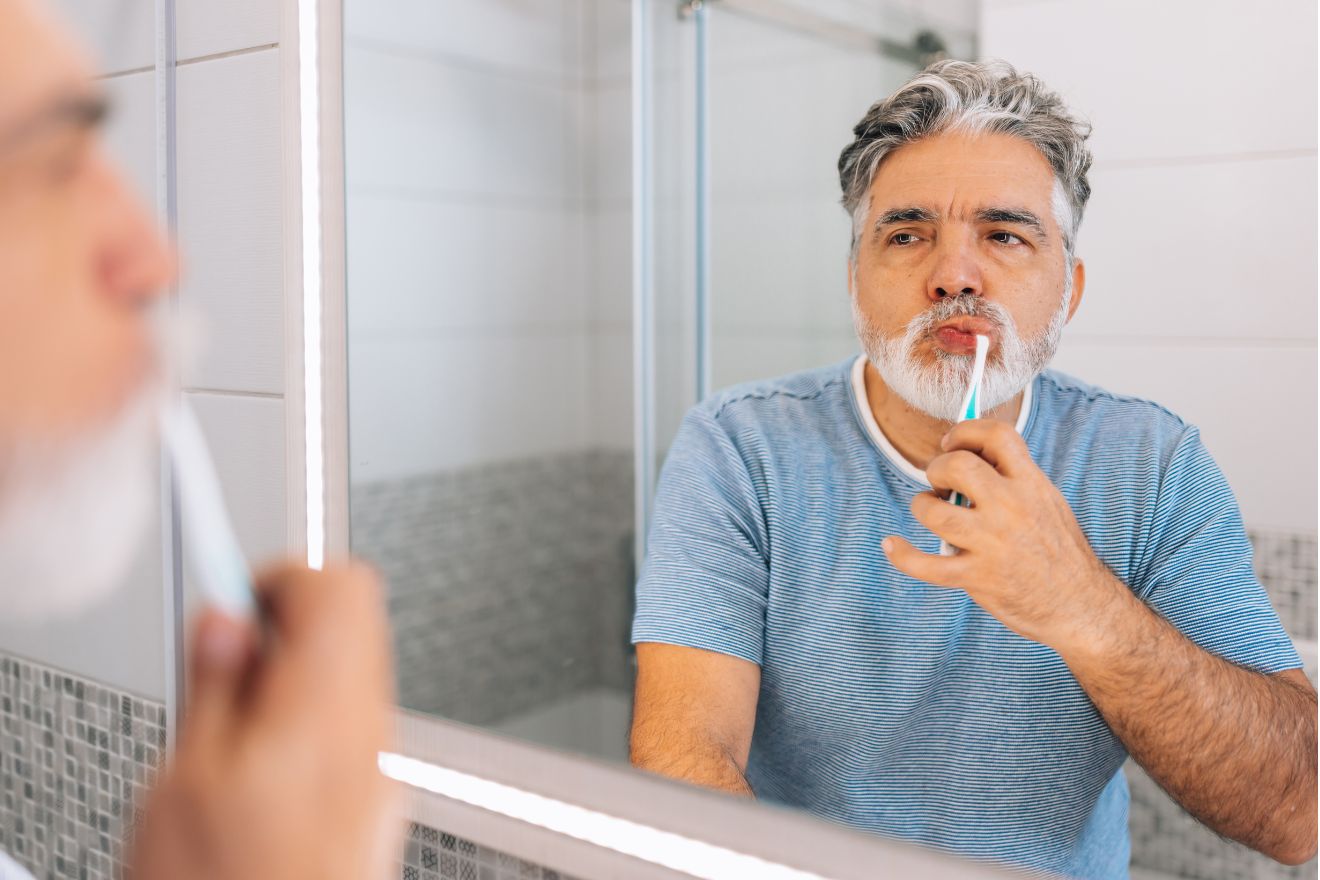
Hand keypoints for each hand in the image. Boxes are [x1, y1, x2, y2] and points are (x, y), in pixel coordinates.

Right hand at [128, 562, 401, 879]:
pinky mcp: (378, 800)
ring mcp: (383, 769)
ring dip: (295, 677)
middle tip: (226, 667)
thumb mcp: (187, 779)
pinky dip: (310, 719)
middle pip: (354, 628)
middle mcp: (376, 734)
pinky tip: (259, 768)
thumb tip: (227, 622)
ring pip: (352, 675)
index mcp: (332, 711)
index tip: (235, 593)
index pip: (343, 588)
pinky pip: (352, 725)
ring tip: (233, 729)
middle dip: (286, 630)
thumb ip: (216, 685)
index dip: (282, 576)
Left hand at [882, 419, 1120, 649]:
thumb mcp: (1047, 503)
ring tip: (931, 512)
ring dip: (922, 506)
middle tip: (940, 483)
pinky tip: (892, 545)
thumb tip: (967, 456)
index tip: (950, 442)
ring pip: (933, 511)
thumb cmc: (1059, 553)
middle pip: (957, 466)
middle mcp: (1011, 509)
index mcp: (1032, 485)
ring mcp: (992, 544)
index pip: (997, 435)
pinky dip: (902, 554)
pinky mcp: (976, 577)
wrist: (1081, 607)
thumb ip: (1012, 479)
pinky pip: (925, 564)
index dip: (966, 430)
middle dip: (937, 468)